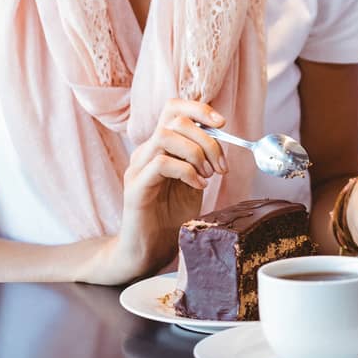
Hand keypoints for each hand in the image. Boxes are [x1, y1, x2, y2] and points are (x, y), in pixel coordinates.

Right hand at [95, 98, 227, 284]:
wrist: (150, 248)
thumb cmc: (172, 215)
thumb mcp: (196, 180)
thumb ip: (203, 158)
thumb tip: (223, 137)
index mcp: (161, 147)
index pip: (173, 108)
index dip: (199, 108)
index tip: (222, 123)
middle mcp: (145, 152)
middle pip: (175, 120)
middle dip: (207, 140)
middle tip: (220, 166)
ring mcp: (137, 168)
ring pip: (165, 136)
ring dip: (195, 153)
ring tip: (207, 175)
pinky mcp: (134, 188)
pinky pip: (160, 163)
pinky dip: (186, 171)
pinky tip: (198, 186)